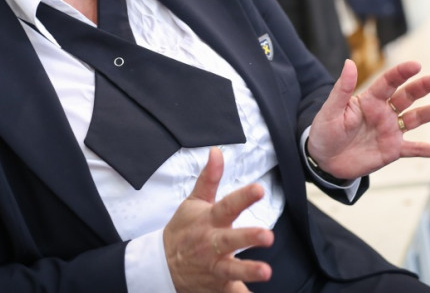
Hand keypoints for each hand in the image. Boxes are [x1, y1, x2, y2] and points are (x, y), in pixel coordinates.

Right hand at [164, 147, 273, 292]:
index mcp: (208, 221)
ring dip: (248, 271)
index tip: (259, 189)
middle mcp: (211, 244)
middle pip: (230, 240)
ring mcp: (214, 267)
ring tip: (267, 272)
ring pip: (232, 270)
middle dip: (248, 237)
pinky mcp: (218, 286)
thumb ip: (209, 178)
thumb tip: (217, 151)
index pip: (227, 205)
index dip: (243, 197)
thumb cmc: (183, 230)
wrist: (162, 266)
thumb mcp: (193, 202)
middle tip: (268, 235)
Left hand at [307, 59, 429, 179]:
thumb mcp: (330, 111)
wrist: (324, 160)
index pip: (388, 83)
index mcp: (369, 100)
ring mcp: (390, 131)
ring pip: (416, 118)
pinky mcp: (393, 150)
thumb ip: (342, 89)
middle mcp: (383, 112)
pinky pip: (415, 149)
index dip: (401, 73)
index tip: (416, 65)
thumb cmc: (324, 132)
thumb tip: (349, 62)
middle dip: (424, 87)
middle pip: (407, 96)